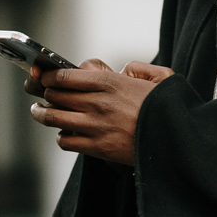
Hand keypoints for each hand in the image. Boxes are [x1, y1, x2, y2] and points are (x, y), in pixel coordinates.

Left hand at [28, 59, 172, 164]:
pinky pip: (66, 141)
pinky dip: (61, 137)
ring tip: (38, 111)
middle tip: (39, 92)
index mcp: (110, 82)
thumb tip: (121, 70)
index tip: (43, 76)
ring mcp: (96, 126)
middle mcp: (98, 103)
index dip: (49, 76)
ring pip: (53, 118)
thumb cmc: (168, 108)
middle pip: (56, 95)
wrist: (178, 139)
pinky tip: (63, 133)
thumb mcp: (158, 77)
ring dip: (41, 114)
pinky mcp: (98, 148)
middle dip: (43, 92)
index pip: (66, 76)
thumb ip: (136, 68)